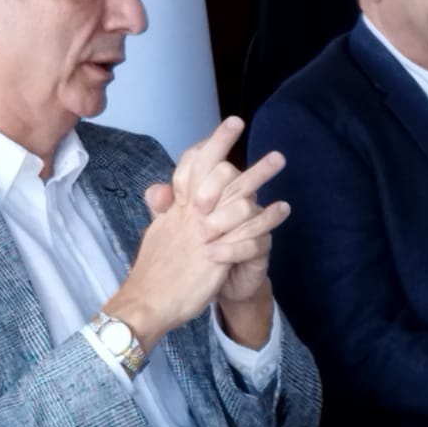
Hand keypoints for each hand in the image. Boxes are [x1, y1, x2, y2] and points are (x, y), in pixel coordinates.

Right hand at [112, 118, 288, 346]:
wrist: (145, 303)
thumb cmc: (153, 272)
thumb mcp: (157, 234)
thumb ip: (165, 211)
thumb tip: (162, 191)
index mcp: (177, 210)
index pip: (192, 166)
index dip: (212, 144)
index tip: (231, 124)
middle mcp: (189, 216)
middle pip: (216, 174)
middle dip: (234, 149)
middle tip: (256, 132)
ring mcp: (201, 235)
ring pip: (235, 198)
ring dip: (260, 176)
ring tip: (279, 159)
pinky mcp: (212, 256)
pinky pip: (245, 234)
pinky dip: (266, 219)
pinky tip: (282, 208)